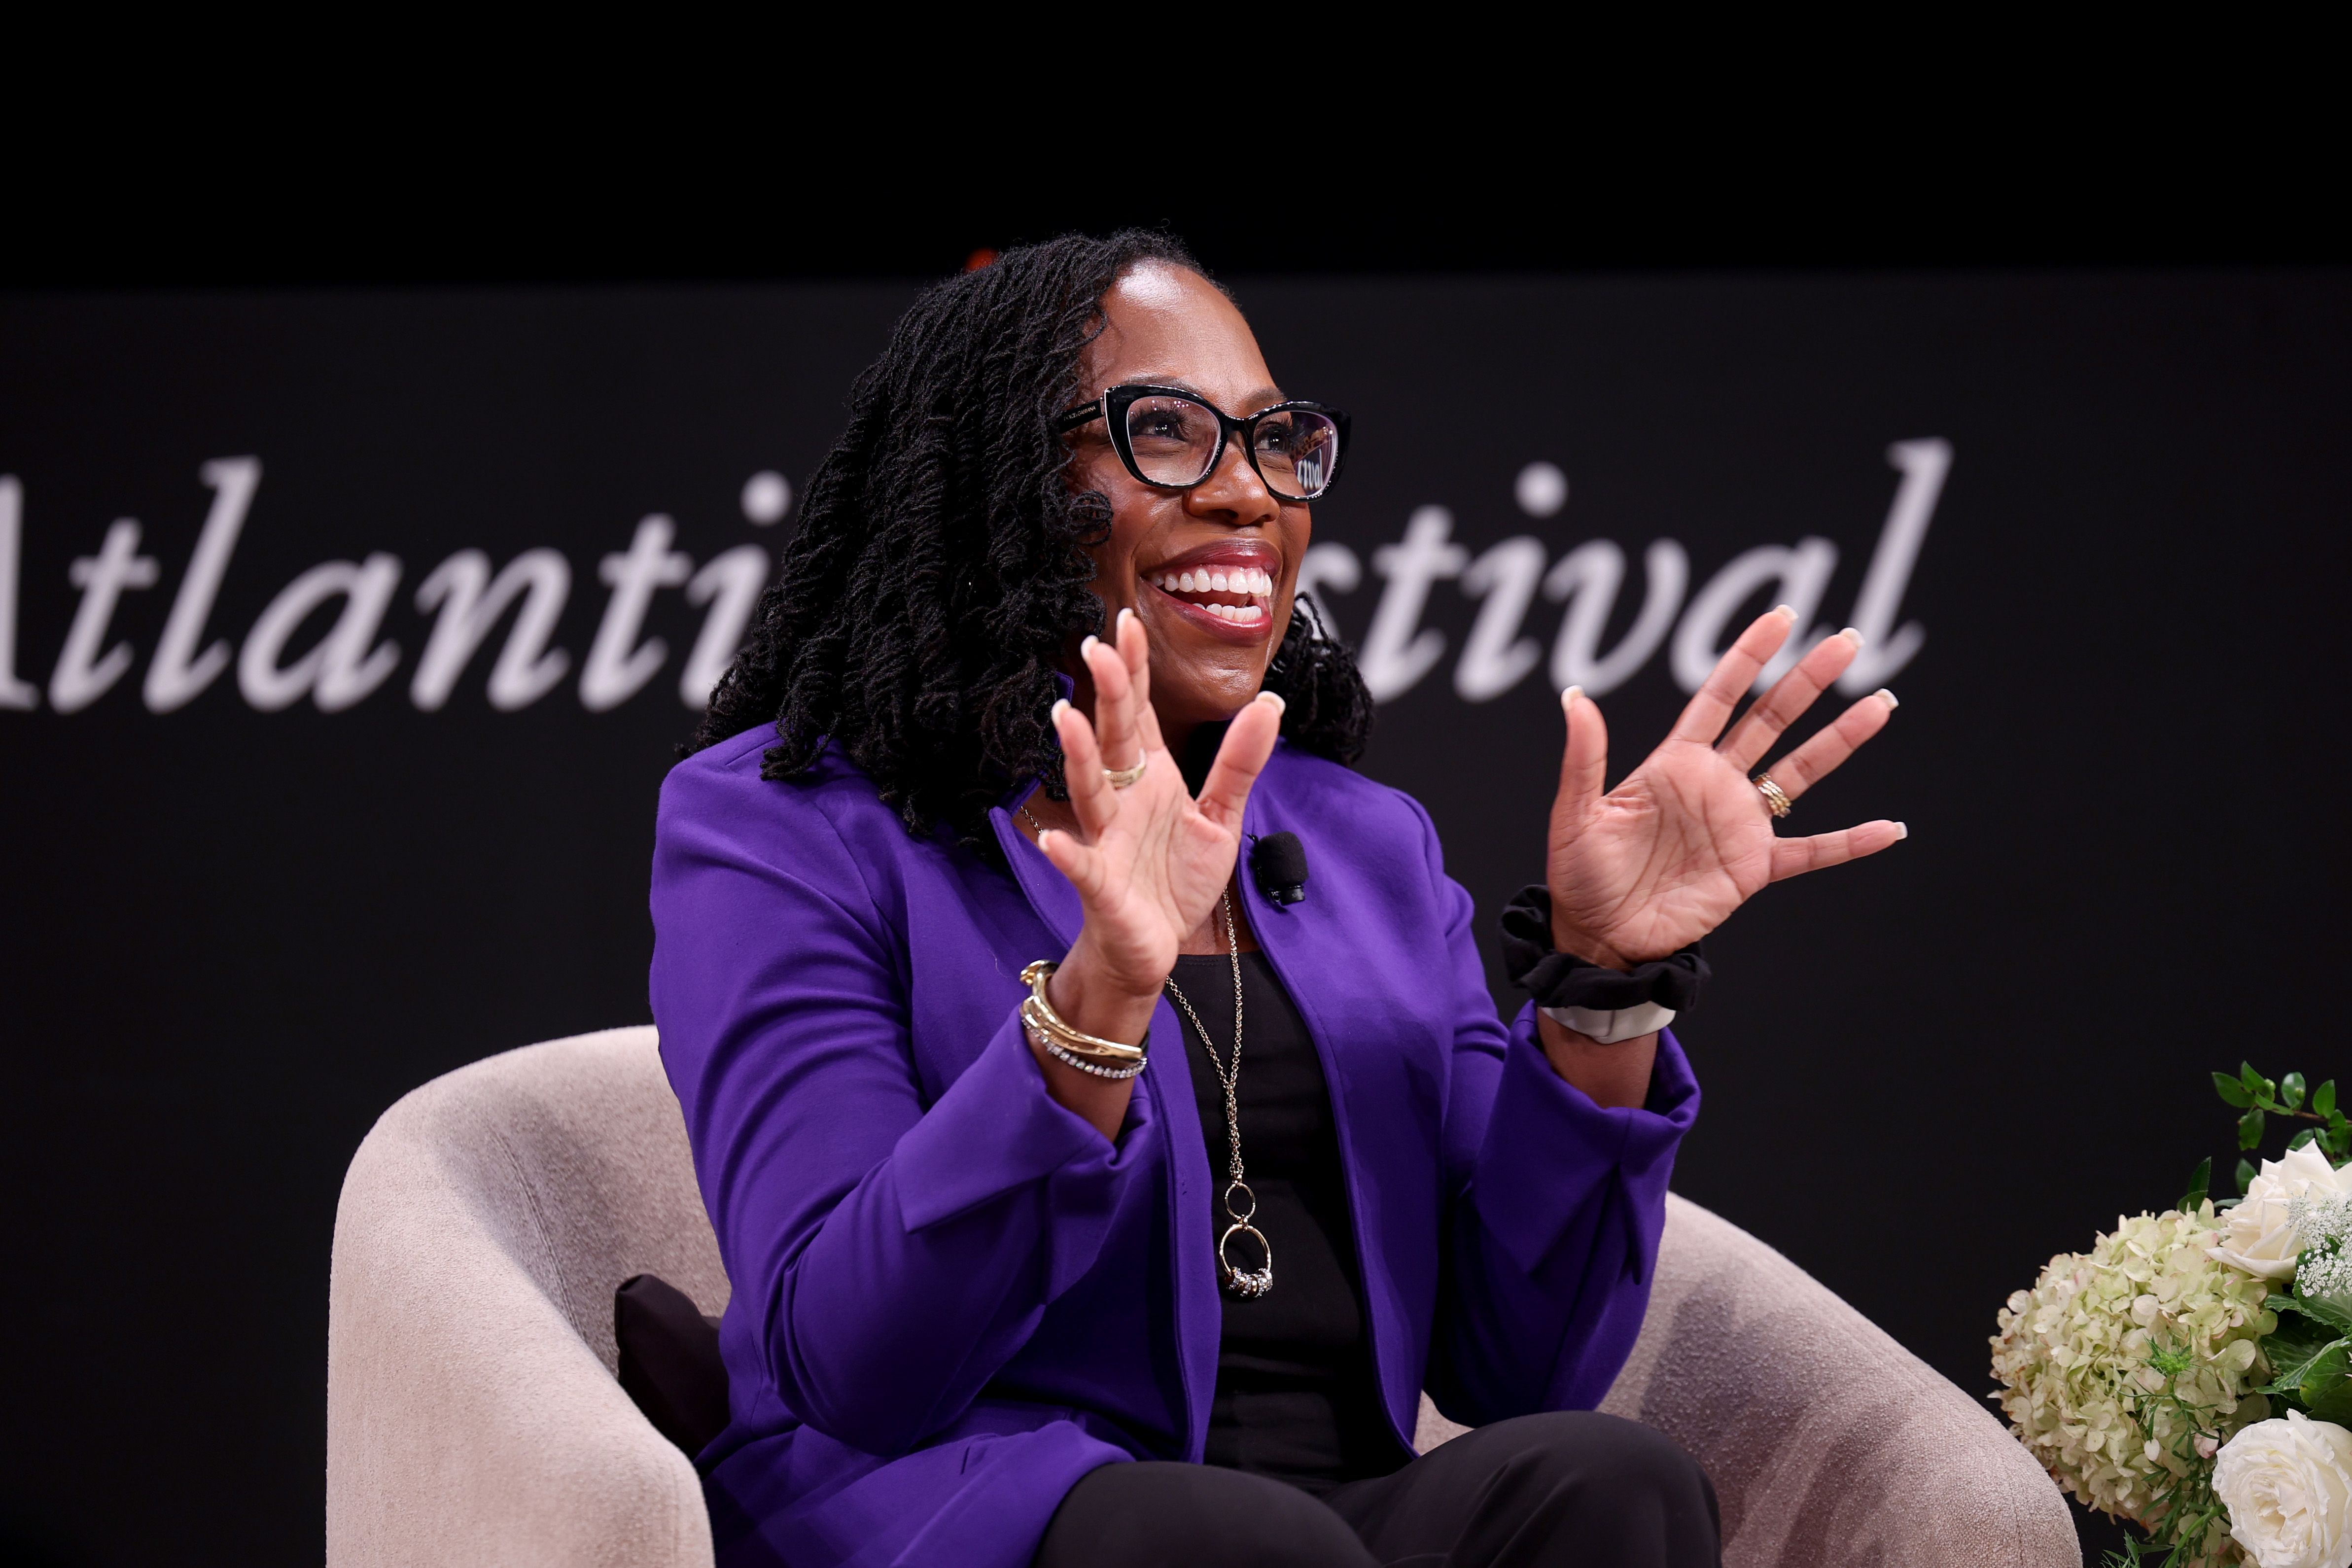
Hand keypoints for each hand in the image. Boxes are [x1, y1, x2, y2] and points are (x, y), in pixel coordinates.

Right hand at [1035, 610, 1282, 1047]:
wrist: (1152, 948)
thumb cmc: (1174, 879)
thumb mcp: (1220, 817)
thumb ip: (1239, 762)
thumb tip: (1270, 704)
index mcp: (1152, 778)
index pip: (1140, 713)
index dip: (1135, 669)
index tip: (1127, 621)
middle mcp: (1123, 800)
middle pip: (1114, 739)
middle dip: (1108, 695)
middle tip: (1098, 649)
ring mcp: (1107, 840)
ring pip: (1089, 790)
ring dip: (1077, 756)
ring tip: (1065, 718)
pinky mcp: (1101, 887)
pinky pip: (1081, 867)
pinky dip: (1065, 854)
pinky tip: (1051, 840)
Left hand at [1546, 607, 1904, 969]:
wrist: (1599, 934)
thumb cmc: (1580, 872)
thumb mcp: (1576, 813)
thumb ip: (1584, 757)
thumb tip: (1574, 697)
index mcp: (1674, 763)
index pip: (1719, 696)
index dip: (1749, 656)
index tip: (1783, 618)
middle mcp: (1715, 784)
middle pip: (1771, 720)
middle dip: (1808, 680)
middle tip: (1848, 642)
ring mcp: (1739, 824)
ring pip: (1800, 772)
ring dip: (1840, 740)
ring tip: (1880, 706)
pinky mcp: (1752, 868)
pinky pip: (1810, 852)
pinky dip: (1849, 842)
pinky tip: (1889, 829)